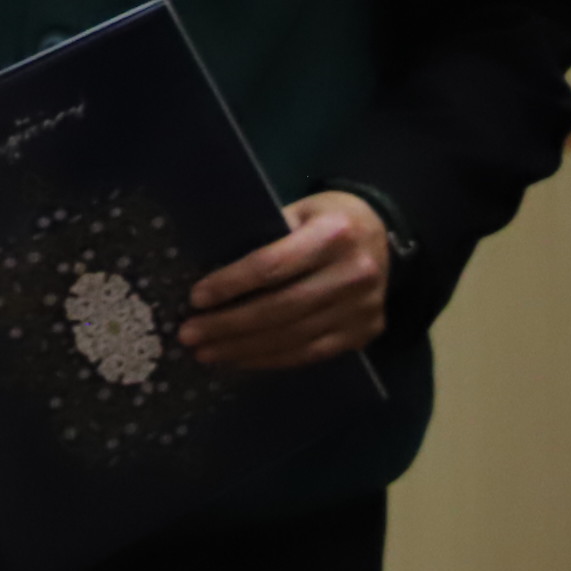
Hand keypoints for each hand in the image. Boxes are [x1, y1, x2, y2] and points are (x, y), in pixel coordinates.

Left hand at [180, 190, 389, 369]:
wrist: (381, 235)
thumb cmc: (323, 219)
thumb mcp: (296, 211)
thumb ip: (262, 234)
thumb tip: (205, 266)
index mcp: (333, 233)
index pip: (272, 265)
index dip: (231, 284)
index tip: (195, 298)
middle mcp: (355, 272)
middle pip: (281, 307)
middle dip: (229, 325)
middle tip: (188, 335)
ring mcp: (364, 307)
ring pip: (294, 336)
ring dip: (244, 349)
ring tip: (207, 352)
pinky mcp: (366, 332)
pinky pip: (312, 353)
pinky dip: (272, 359)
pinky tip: (241, 360)